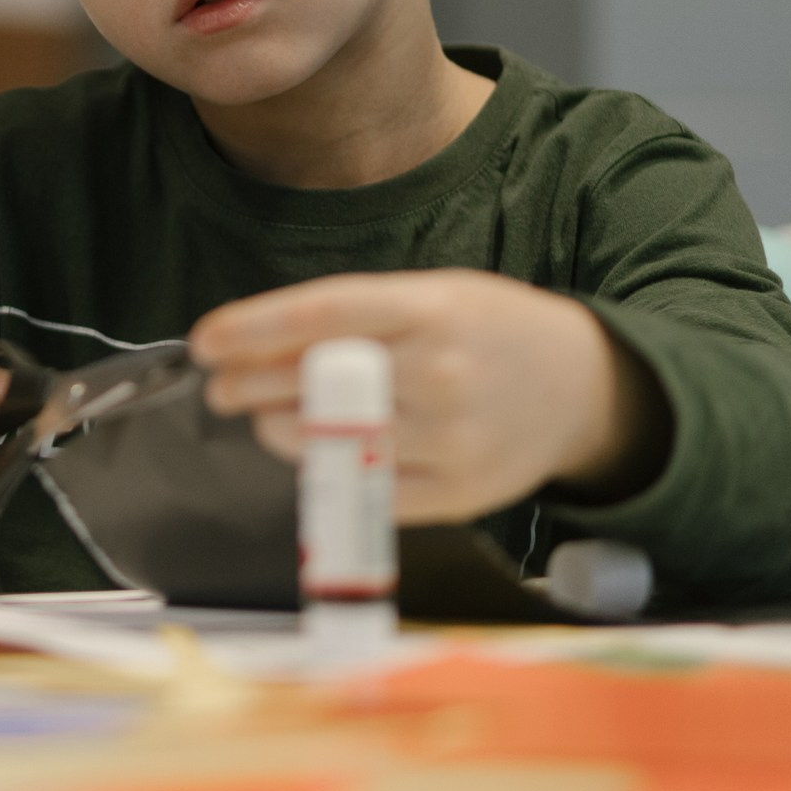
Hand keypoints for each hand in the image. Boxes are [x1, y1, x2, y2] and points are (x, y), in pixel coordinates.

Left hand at [189, 269, 670, 521]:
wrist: (585, 387)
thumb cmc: (489, 331)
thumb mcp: (432, 297)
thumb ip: (354, 319)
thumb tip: (255, 343)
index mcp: (432, 309)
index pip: (321, 316)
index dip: (252, 329)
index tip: (204, 341)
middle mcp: (441, 372)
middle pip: (316, 383)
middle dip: (249, 385)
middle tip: (220, 386)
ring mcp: (451, 438)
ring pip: (331, 441)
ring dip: (279, 430)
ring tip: (264, 417)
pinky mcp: (457, 494)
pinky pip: (365, 489)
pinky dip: (328, 472)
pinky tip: (314, 451)